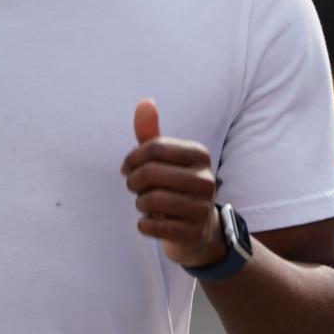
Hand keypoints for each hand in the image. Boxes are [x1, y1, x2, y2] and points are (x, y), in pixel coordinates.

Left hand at [121, 99, 225, 267]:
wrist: (198, 230)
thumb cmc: (174, 187)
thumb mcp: (164, 160)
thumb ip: (151, 133)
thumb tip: (145, 102)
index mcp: (199, 154)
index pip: (154, 147)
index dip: (132, 158)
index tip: (127, 168)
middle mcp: (206, 179)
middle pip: (150, 173)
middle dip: (133, 182)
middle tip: (134, 188)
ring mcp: (202, 207)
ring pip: (151, 199)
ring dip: (139, 203)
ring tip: (145, 204)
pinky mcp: (193, 232)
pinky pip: (153, 225)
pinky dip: (144, 224)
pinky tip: (149, 222)